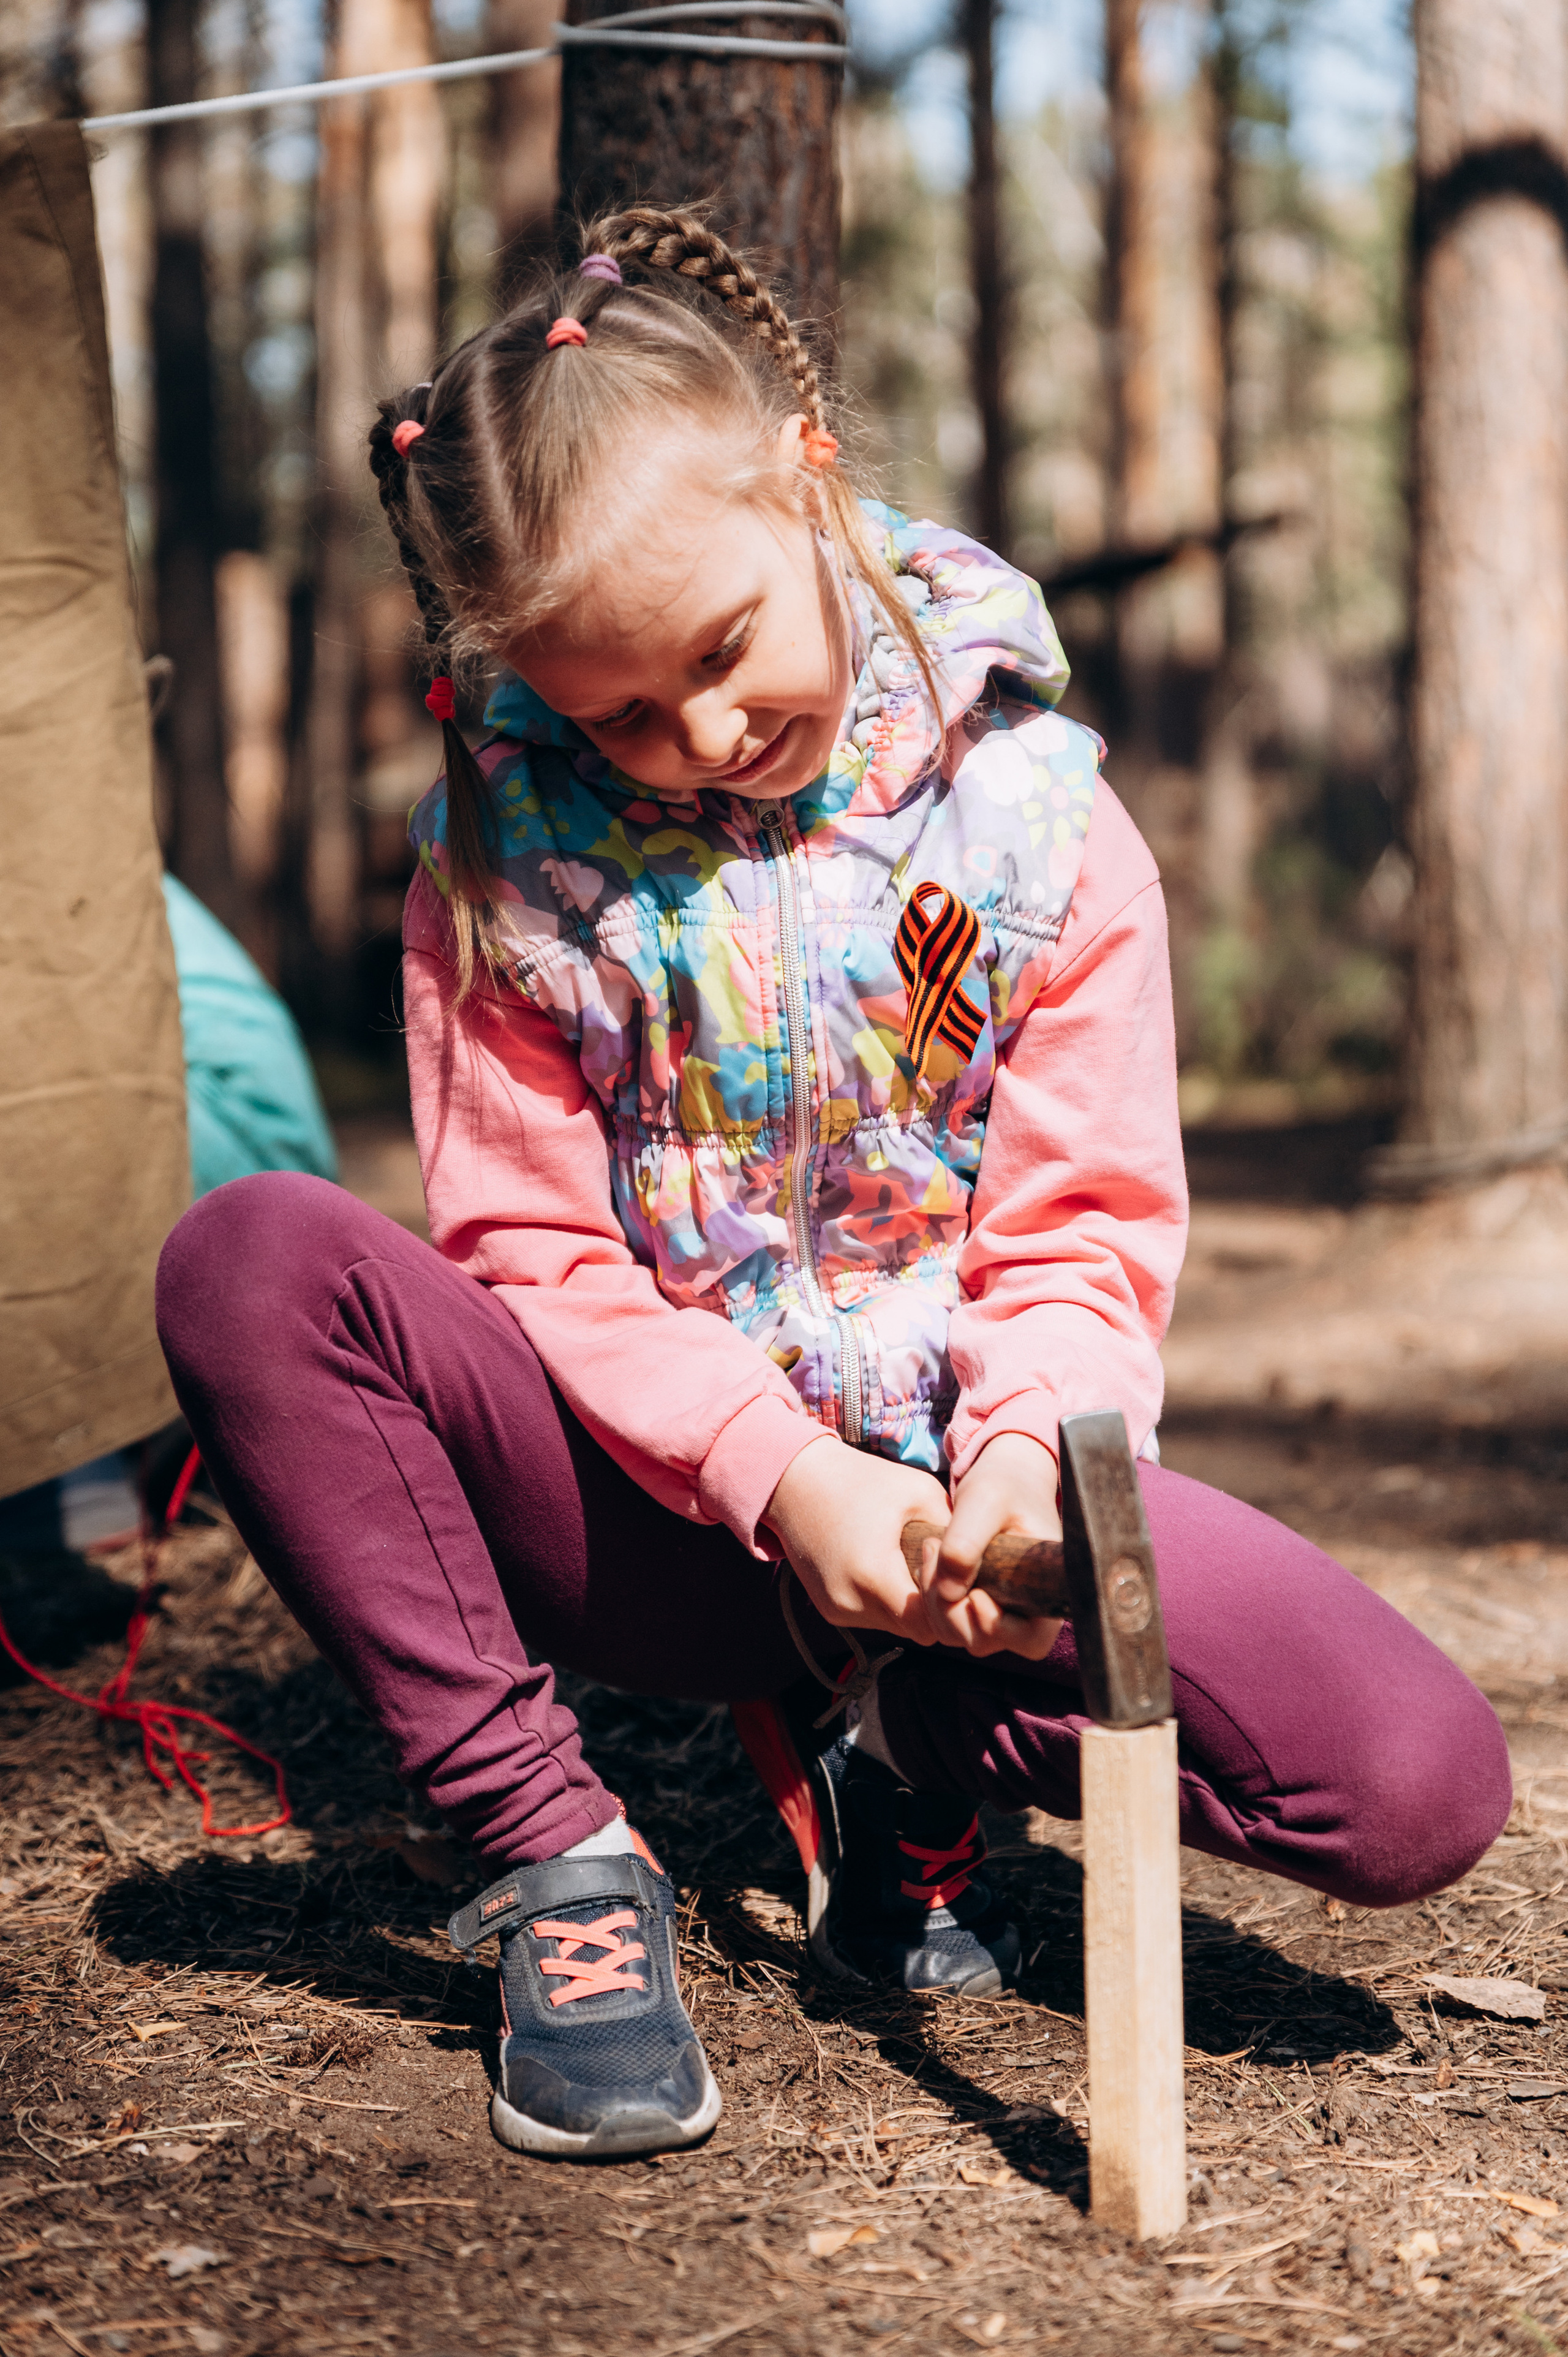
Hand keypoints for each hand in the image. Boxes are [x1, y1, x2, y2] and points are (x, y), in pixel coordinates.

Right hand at [763, 1437, 951, 1645]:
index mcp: (873, 1575)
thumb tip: (982, 1569)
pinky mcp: (828, 1608)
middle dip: (933, 1606)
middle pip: (914, 1630)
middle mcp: (849, 1603)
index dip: (949, 1604)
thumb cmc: (862, 1480)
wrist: (795, 1480)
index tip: (948, 1569)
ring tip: (908, 1562)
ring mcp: (835, 1609)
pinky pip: (873, 1617)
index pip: (931, 1625)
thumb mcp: (921, 1493)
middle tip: (936, 1566)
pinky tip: (885, 1565)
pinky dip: (886, 1599)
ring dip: (909, 1604)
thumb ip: (954, 1537)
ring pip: (894, 1627)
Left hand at [914, 1432, 1063, 1660]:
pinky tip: (930, 1560)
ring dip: (936, 1603)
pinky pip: (949, 1618)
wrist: (1003, 1475)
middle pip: (985, 1641)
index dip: (999, 1628)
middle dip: (952, 1611)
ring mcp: (1001, 1607)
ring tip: (932, 1551)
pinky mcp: (977, 1601)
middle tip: (936, 1556)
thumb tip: (949, 1593)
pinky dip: (932, 1598)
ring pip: (961, 1634)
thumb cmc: (1004, 1484)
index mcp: (1046, 1586)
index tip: (976, 1595)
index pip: (1032, 1639)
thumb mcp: (984, 1500)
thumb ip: (966, 1542)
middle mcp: (1026, 1606)